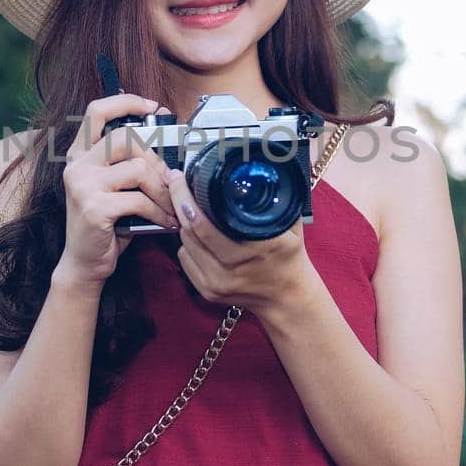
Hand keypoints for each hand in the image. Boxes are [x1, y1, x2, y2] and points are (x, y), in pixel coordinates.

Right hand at [56, 94, 177, 286]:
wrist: (85, 263)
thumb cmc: (106, 223)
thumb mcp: (116, 186)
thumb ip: (130, 162)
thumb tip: (165, 142)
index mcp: (80, 154)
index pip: (97, 111)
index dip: (126, 102)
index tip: (153, 107)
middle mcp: (77, 165)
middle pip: (126, 138)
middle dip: (156, 158)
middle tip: (169, 180)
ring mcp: (83, 185)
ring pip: (138, 168)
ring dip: (163, 190)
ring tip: (171, 206)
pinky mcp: (94, 207)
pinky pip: (139, 199)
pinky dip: (160, 212)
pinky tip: (166, 222)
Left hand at [165, 167, 319, 315]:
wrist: (287, 298)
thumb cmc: (289, 257)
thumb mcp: (289, 225)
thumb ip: (275, 199)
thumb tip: (268, 167)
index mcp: (254, 248)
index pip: (204, 223)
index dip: (186, 197)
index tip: (180, 176)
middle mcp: (232, 268)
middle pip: (189, 230)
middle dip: (179, 202)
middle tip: (176, 182)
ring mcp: (217, 282)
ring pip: (183, 243)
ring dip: (183, 223)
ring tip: (188, 206)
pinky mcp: (207, 292)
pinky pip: (184, 259)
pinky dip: (187, 244)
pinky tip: (197, 235)